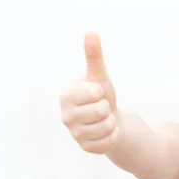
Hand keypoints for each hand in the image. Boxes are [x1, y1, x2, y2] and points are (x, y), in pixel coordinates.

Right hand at [60, 32, 119, 153]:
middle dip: (107, 107)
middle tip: (101, 107)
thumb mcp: (100, 75)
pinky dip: (113, 135)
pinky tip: (106, 131)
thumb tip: (91, 31)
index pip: (94, 93)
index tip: (96, 93)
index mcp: (66, 96)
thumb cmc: (101, 94)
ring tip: (103, 118)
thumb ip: (94, 55)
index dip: (101, 92)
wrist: (109, 118)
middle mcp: (66, 116)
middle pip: (101, 110)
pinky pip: (108, 142)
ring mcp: (75, 134)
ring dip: (111, 121)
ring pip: (106, 126)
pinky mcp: (86, 147)